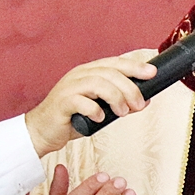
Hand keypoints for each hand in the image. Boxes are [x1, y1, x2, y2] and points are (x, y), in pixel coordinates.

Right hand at [25, 51, 157, 155]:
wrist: (42, 131)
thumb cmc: (72, 118)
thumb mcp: (101, 109)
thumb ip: (120, 103)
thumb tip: (144, 100)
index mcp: (89, 72)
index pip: (115, 63)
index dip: (134, 66)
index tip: (152, 73)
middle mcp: (79, 75)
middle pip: (110, 73)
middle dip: (129, 88)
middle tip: (139, 104)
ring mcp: (69, 87)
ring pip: (98, 83)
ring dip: (116, 98)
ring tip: (122, 112)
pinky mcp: (62, 103)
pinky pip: (81, 101)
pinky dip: (95, 109)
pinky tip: (100, 118)